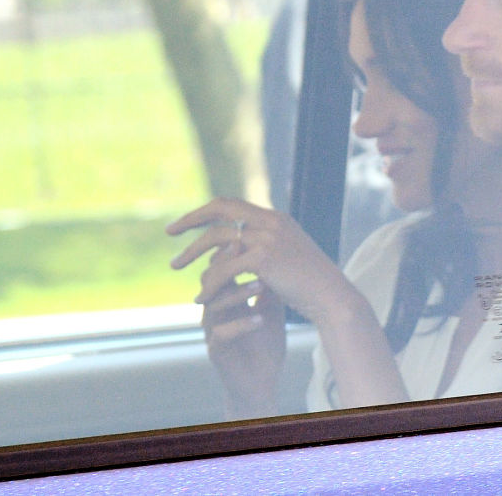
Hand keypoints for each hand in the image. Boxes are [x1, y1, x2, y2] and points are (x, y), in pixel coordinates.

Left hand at [168, 198, 359, 329]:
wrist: (331, 298)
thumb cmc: (310, 284)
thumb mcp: (286, 258)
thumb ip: (262, 247)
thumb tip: (231, 249)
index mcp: (276, 218)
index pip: (232, 203)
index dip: (206, 210)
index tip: (186, 223)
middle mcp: (271, 222)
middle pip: (221, 210)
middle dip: (191, 219)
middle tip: (169, 232)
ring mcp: (268, 238)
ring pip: (217, 240)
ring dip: (193, 253)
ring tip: (175, 266)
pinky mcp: (264, 258)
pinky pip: (224, 269)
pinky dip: (209, 284)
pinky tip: (201, 298)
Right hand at [199, 244, 285, 417]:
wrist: (262, 380)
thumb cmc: (264, 342)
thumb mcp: (272, 306)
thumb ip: (271, 280)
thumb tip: (280, 248)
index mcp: (226, 297)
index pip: (222, 266)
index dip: (233, 251)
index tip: (253, 237)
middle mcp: (214, 311)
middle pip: (210, 280)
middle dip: (231, 266)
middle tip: (252, 254)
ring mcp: (213, 331)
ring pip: (214, 304)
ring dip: (238, 292)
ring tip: (261, 284)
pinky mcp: (217, 352)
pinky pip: (221, 334)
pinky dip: (241, 324)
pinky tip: (259, 319)